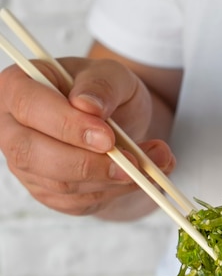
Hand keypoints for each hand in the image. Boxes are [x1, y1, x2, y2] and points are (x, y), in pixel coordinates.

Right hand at [0, 57, 174, 217]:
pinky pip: (80, 201)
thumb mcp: (112, 75)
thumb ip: (102, 85)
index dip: (67, 125)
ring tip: (153, 161)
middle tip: (132, 162)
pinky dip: (116, 191)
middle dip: (87, 163)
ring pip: (61, 184)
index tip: (108, 137)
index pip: (29, 107)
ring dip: (112, 179)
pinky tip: (140, 176)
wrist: (118, 122)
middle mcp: (13, 130)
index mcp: (17, 88)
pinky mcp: (49, 193)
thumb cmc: (105, 93)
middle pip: (32, 154)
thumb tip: (88, 106)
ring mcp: (27, 166)